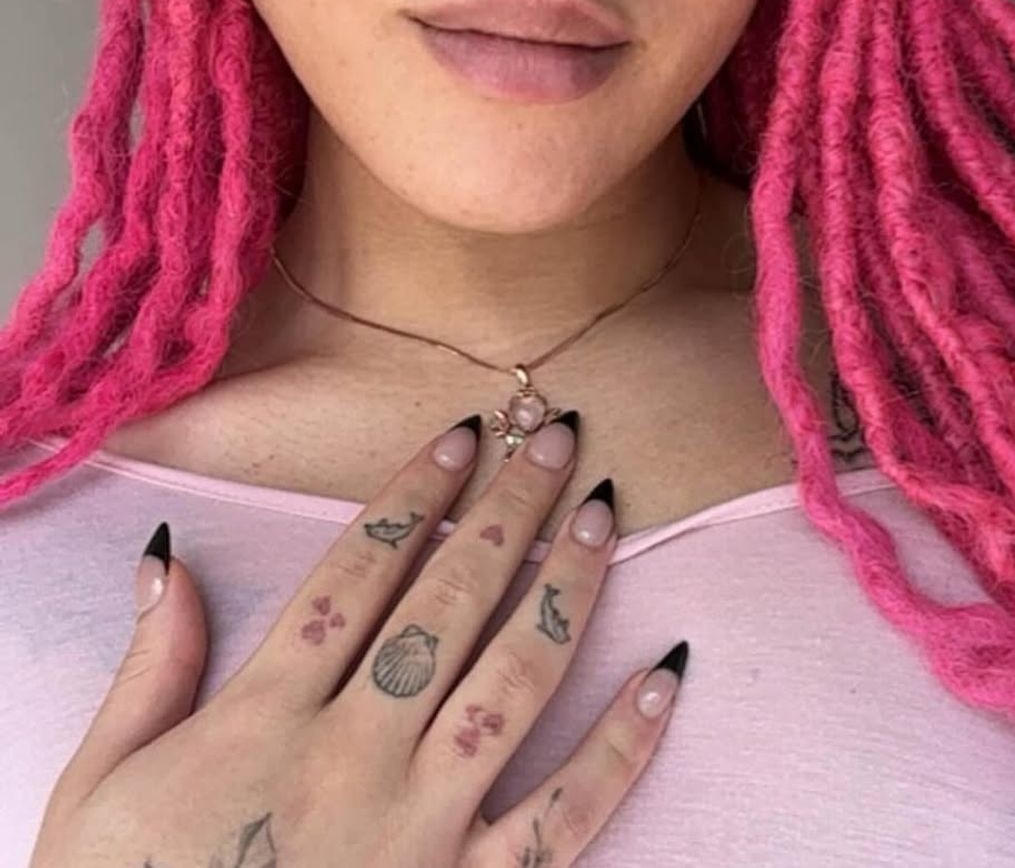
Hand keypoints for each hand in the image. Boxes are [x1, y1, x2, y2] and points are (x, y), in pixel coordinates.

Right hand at [30, 411, 685, 865]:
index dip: (414, 495)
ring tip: (605, 517)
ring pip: (513, 683)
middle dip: (509, 509)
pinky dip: (621, 749)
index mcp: (265, 718)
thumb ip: (149, 671)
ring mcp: (419, 830)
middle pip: (448, 603)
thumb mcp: (100, 790)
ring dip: (566, 590)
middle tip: (557, 439)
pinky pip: (563, 819)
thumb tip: (168, 559)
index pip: (357, 574)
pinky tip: (663, 677)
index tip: (463, 436)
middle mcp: (353, 757)